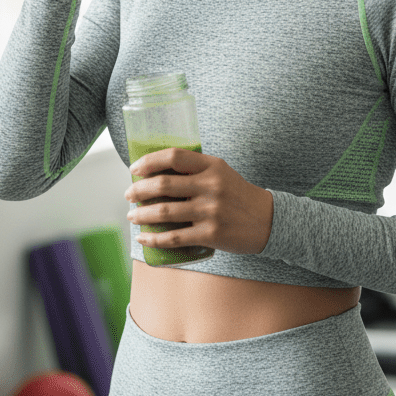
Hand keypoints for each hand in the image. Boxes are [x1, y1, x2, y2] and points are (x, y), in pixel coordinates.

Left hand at [124, 149, 273, 255]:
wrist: (267, 221)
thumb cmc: (237, 195)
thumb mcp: (221, 172)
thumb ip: (195, 170)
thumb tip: (156, 173)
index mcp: (212, 166)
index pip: (174, 156)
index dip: (149, 161)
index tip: (134, 169)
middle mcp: (211, 186)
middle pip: (163, 184)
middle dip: (138, 190)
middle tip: (128, 195)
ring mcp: (211, 211)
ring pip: (164, 212)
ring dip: (141, 214)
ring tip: (132, 215)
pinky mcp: (211, 234)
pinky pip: (174, 237)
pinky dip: (154, 239)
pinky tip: (143, 238)